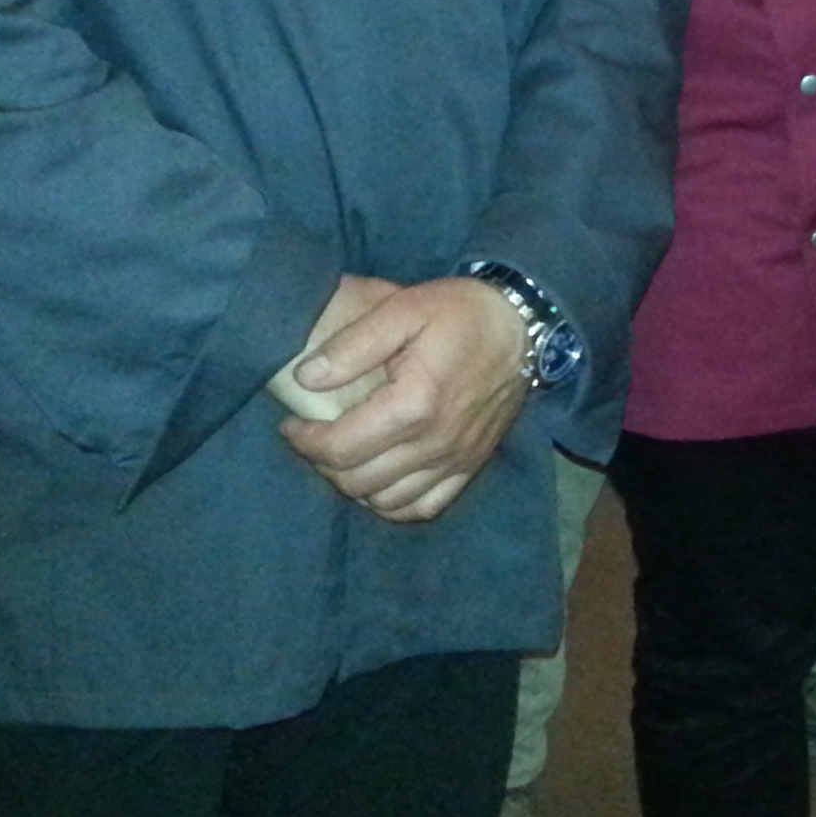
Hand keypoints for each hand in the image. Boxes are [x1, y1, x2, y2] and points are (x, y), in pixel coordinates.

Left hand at [278, 275, 531, 522]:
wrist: (524, 324)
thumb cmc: (460, 312)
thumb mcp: (403, 309)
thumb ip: (352, 345)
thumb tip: (306, 378)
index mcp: (415, 404)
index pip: (340, 447)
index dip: (304, 441)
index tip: (291, 423)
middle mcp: (436, 442)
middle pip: (357, 481)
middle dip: (324, 462)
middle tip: (315, 436)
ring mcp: (456, 460)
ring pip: (386, 501)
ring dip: (354, 484)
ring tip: (345, 454)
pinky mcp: (471, 467)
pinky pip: (423, 507)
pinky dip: (393, 503)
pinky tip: (381, 479)